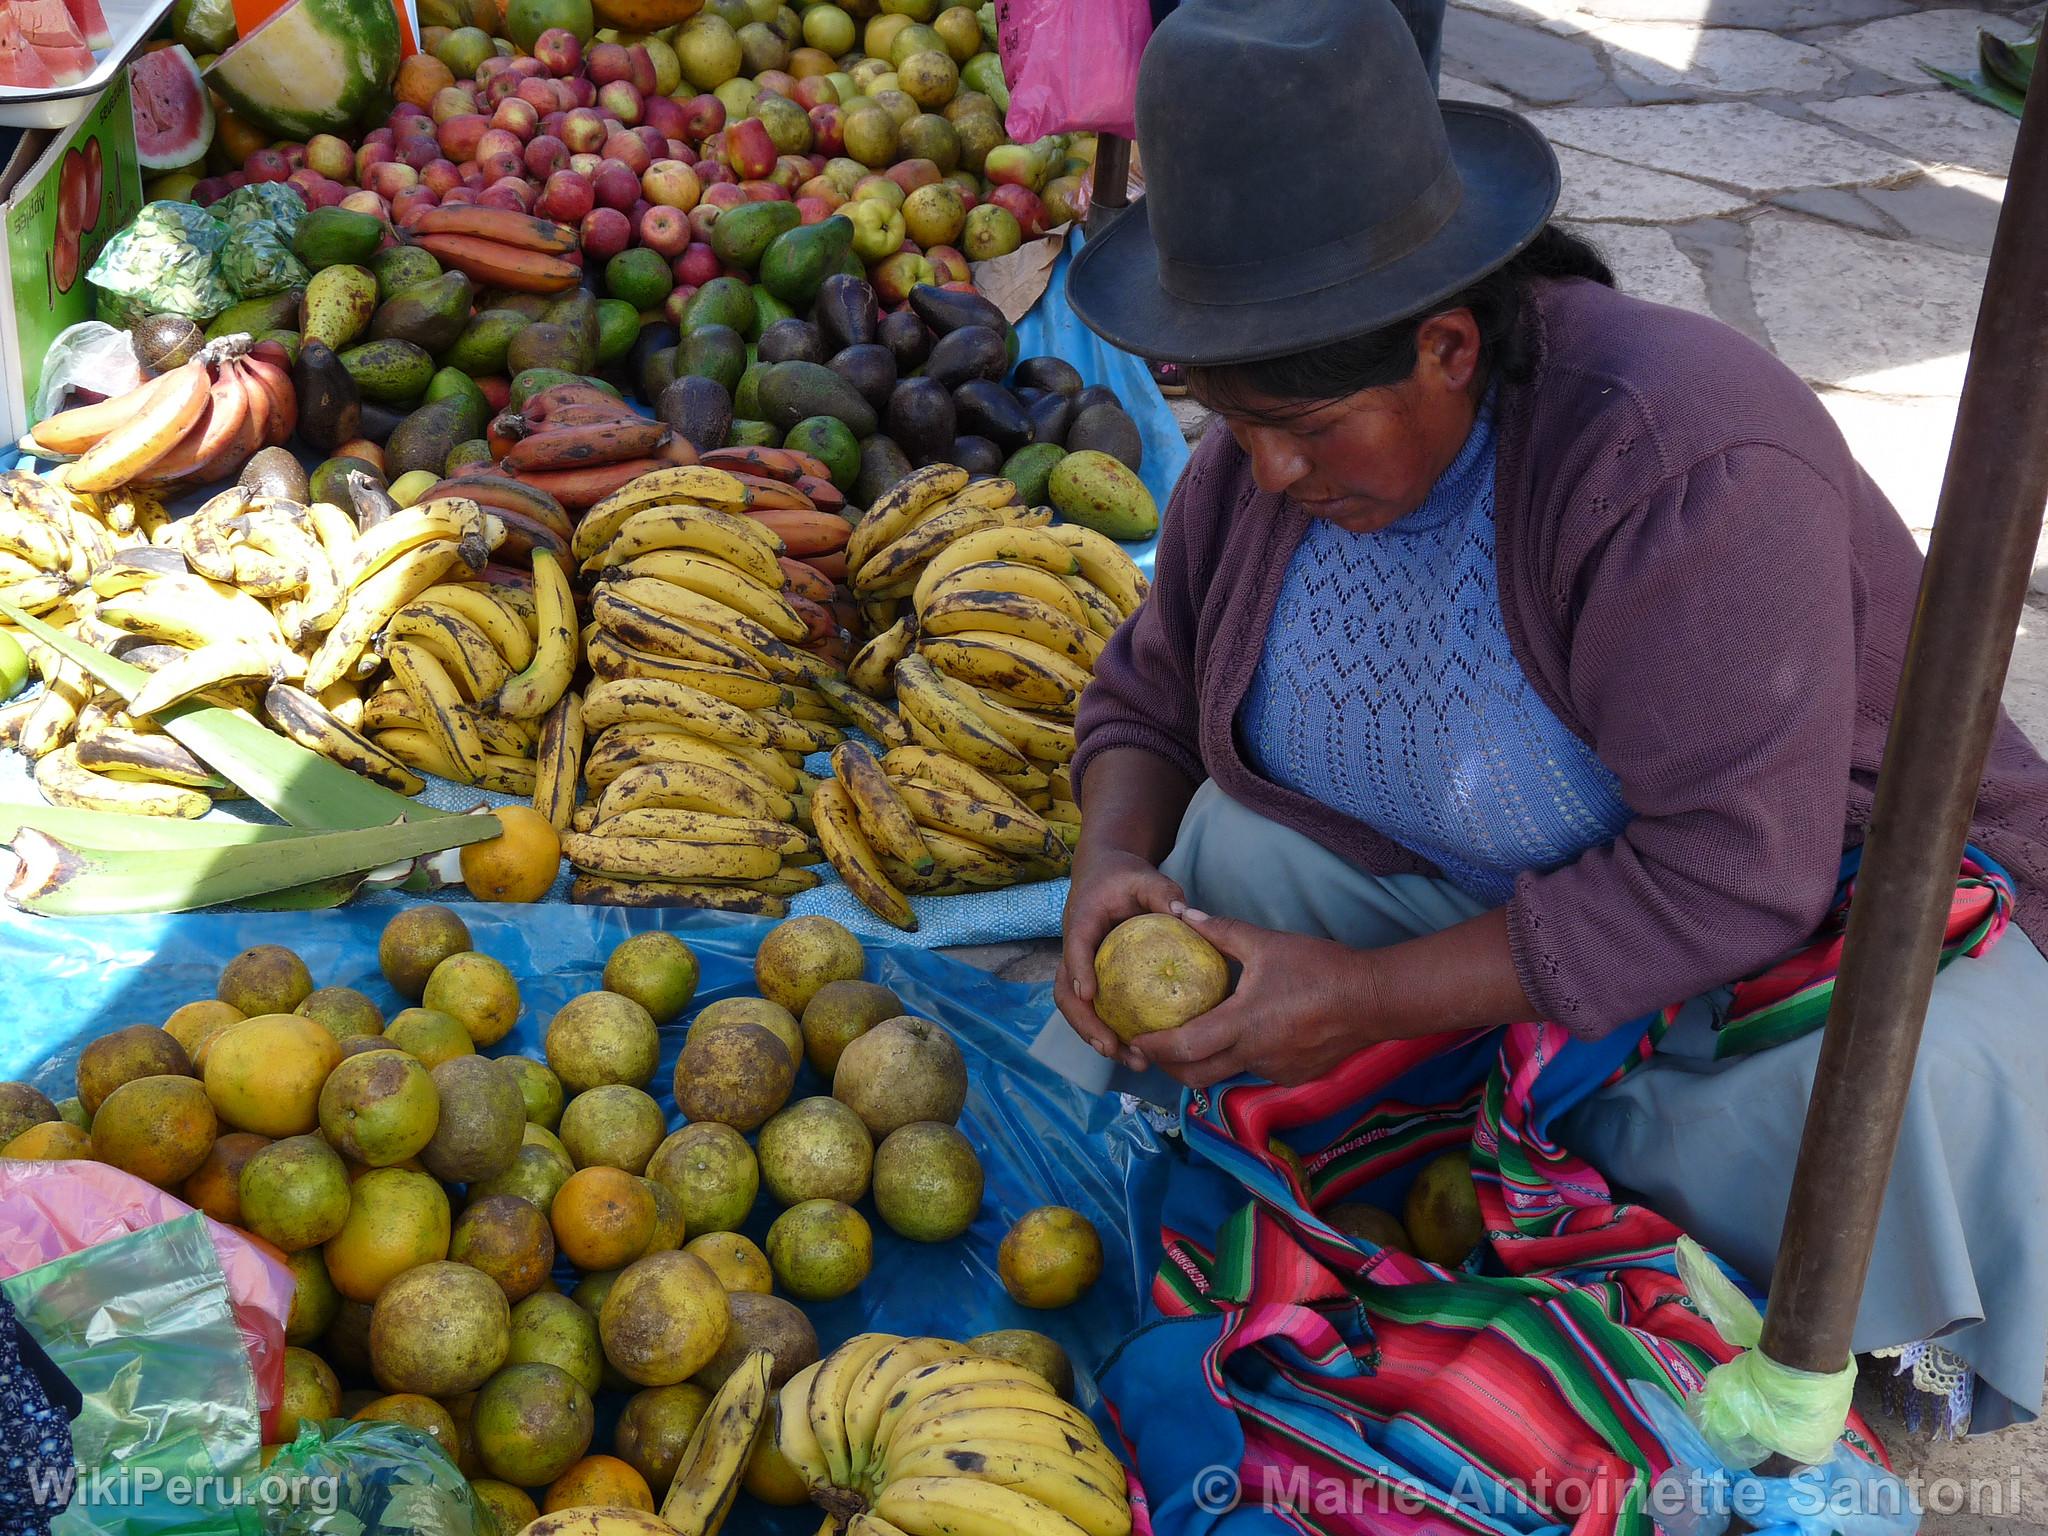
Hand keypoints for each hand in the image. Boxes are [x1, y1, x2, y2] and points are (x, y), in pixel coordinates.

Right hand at [1054, 847, 1184, 1065]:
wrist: (1105, 874)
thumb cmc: (1124, 876)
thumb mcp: (1144, 876)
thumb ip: (1163, 892)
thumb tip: (1184, 913)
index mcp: (1081, 922)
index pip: (1075, 947)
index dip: (1079, 970)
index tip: (1090, 994)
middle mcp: (1074, 949)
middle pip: (1066, 991)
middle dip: (1085, 1023)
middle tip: (1111, 1047)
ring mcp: (1080, 967)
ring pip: (1077, 1007)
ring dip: (1096, 1036)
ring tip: (1130, 1060)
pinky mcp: (1092, 979)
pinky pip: (1096, 1009)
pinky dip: (1110, 1032)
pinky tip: (1139, 1052)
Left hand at [1132, 910, 1374, 1088]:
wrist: (1374, 1000)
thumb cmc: (1321, 968)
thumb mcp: (1267, 943)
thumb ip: (1221, 931)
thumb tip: (1183, 914)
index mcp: (1243, 1024)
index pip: (1185, 1046)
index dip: (1155, 1046)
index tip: (1135, 1039)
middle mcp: (1254, 1055)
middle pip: (1196, 1076)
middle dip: (1168, 1067)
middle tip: (1152, 1050)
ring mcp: (1274, 1071)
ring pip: (1225, 1074)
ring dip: (1203, 1063)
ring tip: (1190, 1041)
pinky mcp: (1293, 1076)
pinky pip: (1254, 1071)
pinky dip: (1237, 1059)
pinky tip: (1239, 1037)